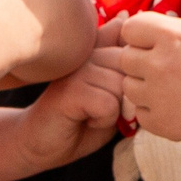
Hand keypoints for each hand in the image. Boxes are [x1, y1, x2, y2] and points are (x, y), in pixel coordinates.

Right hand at [16, 19, 125, 170]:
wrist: (42, 143)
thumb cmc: (81, 120)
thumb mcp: (112, 93)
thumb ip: (125, 70)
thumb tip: (138, 37)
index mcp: (96, 48)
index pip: (133, 50)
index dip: (133, 78)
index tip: (115, 93)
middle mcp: (85, 52)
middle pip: (130, 67)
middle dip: (126, 96)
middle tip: (106, 108)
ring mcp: (76, 70)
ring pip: (121, 86)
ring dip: (114, 110)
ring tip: (93, 113)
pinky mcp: (69, 91)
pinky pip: (108, 104)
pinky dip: (103, 119)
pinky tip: (87, 120)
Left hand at [116, 0, 180, 145]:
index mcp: (170, 34)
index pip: (130, 29)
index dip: (147, 35)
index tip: (171, 42)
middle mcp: (158, 64)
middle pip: (126, 58)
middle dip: (145, 61)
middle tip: (177, 66)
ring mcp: (157, 96)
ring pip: (129, 87)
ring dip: (147, 87)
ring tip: (180, 86)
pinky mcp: (158, 123)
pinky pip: (139, 114)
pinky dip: (155, 112)